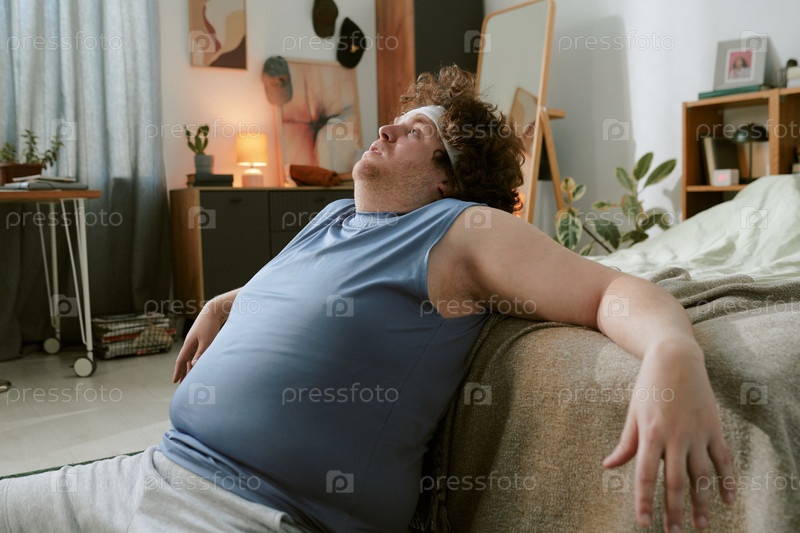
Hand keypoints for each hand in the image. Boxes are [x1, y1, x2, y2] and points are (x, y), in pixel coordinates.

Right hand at [172, 302, 224, 382]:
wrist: (214, 311)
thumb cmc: (210, 325)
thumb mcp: (206, 341)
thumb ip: (201, 353)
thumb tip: (194, 366)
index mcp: (189, 344)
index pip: (181, 361)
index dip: (177, 371)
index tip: (174, 381)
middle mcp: (190, 343)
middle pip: (185, 361)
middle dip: (183, 372)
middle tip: (181, 383)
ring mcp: (196, 341)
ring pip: (191, 357)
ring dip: (190, 367)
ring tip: (190, 377)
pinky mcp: (202, 339)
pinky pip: (197, 353)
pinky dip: (197, 360)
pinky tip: (199, 364)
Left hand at [603, 346, 734, 531]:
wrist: (676, 358)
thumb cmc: (649, 386)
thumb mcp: (633, 413)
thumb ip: (625, 443)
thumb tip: (608, 466)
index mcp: (650, 433)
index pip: (645, 475)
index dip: (644, 501)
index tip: (644, 523)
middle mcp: (675, 436)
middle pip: (676, 482)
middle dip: (674, 511)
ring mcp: (697, 433)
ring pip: (702, 476)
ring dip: (702, 504)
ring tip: (700, 525)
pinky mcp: (714, 428)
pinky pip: (723, 460)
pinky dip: (727, 482)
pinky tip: (726, 501)